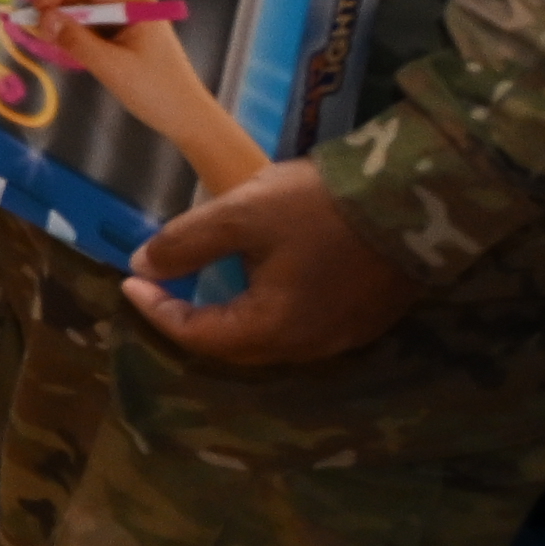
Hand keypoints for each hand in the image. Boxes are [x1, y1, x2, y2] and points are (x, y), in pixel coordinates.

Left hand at [125, 154, 421, 366]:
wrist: (414, 197)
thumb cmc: (318, 208)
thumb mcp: (240, 215)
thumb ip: (186, 243)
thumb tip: (142, 266)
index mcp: (274, 330)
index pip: (198, 335)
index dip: (157, 310)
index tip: (130, 282)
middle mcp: (309, 347)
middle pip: (233, 346)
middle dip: (190, 320)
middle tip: (159, 289)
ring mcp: (343, 336)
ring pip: (269, 339)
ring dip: (229, 317)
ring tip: (201, 285)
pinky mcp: (365, 318)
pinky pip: (301, 327)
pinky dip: (266, 311)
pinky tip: (256, 282)